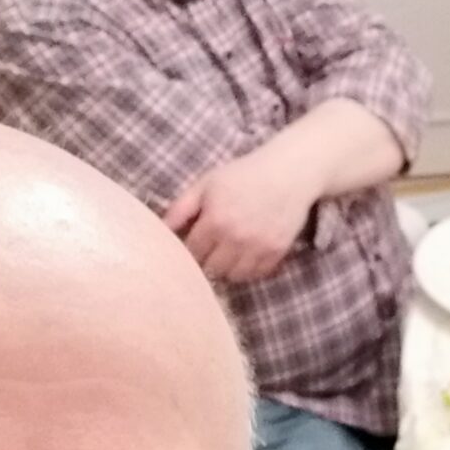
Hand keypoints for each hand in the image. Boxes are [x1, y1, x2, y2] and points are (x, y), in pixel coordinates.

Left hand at [164, 149, 316, 283]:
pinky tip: (247, 255)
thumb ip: (181, 207)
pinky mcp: (277, 252)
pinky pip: (257, 274)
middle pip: (211, 270)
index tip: (193, 244)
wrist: (289, 172)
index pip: (191, 253)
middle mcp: (236, 238)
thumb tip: (160, 230)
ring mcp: (258, 247)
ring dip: (227, 268)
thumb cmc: (243, 175)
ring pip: (234, 276)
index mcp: (215, 220)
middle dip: (207, 261)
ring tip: (228, 254)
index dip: (189, 249)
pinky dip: (249, 269)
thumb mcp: (207, 183)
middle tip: (210, 250)